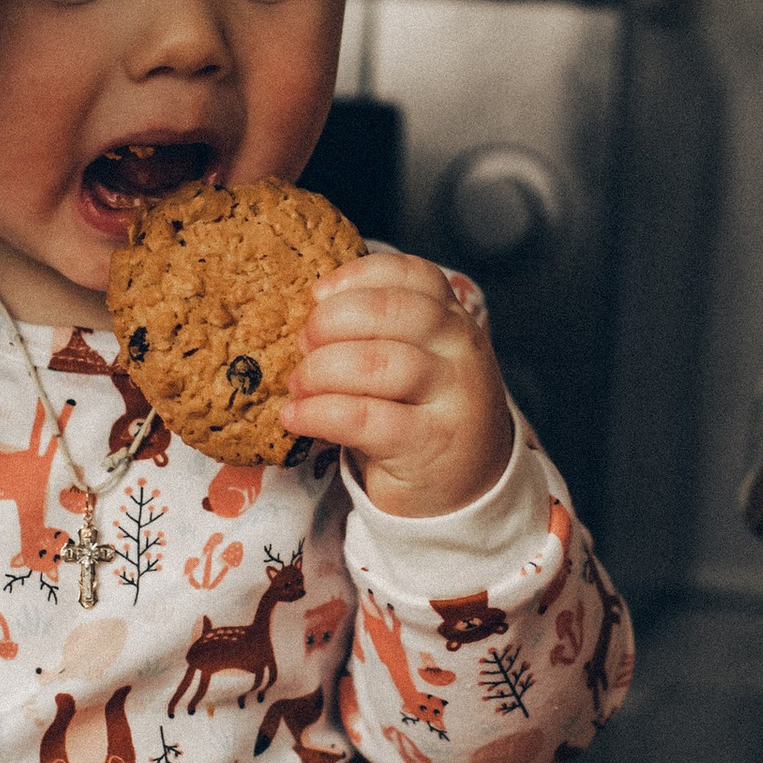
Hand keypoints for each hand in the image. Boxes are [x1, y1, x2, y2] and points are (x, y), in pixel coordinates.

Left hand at [282, 254, 515, 519]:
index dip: (358, 276)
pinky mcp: (429, 444)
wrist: (466, 487)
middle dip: (332, 322)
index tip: (318, 294)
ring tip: (297, 385)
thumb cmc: (420, 415)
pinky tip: (296, 417)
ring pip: (378, 363)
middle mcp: (461, 350)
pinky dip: (319, 413)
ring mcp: (452, 398)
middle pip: (392, 312)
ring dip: (321, 370)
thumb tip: (305, 312)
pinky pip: (365, 418)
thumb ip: (376, 332)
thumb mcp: (414, 361)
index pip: (413, 275)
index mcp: (454, 319)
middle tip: (303, 345)